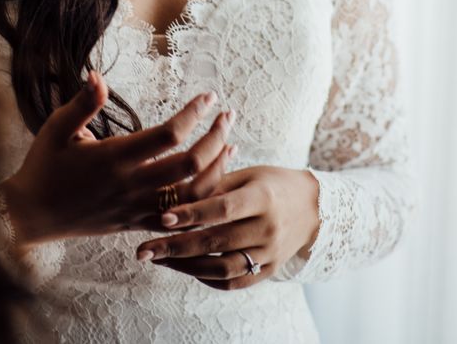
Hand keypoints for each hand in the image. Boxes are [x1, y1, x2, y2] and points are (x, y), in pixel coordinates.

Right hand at [0, 70, 234, 244]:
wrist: (31, 216)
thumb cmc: (43, 167)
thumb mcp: (57, 129)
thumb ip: (83, 103)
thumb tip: (97, 74)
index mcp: (114, 157)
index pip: (168, 135)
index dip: (193, 114)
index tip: (208, 96)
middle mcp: (131, 184)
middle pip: (190, 164)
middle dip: (216, 137)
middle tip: (228, 115)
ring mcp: (137, 207)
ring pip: (192, 194)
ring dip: (217, 167)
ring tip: (232, 143)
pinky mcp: (137, 223)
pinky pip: (180, 217)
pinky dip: (203, 199)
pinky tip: (215, 179)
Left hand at [135, 166, 320, 289]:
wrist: (313, 207)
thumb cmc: (270, 182)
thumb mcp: (246, 174)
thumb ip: (213, 185)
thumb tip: (173, 194)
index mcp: (262, 197)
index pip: (222, 208)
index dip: (192, 214)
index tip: (162, 218)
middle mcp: (268, 227)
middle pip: (216, 242)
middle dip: (175, 248)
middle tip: (143, 251)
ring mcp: (270, 253)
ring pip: (222, 268)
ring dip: (186, 267)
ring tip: (159, 259)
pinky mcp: (270, 270)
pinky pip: (235, 282)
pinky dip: (207, 278)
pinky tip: (186, 268)